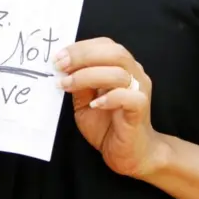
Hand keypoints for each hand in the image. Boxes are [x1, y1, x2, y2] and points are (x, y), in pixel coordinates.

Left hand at [55, 37, 166, 177]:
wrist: (130, 154)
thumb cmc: (108, 125)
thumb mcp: (84, 102)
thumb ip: (79, 85)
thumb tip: (61, 68)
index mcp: (121, 67)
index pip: (105, 45)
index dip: (81, 48)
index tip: (58, 57)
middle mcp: (134, 74)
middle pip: (115, 52)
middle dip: (83, 56)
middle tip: (60, 66)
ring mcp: (140, 91)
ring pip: (119, 73)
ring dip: (88, 76)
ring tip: (67, 85)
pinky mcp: (140, 110)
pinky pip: (130, 97)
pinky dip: (110, 97)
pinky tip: (94, 104)